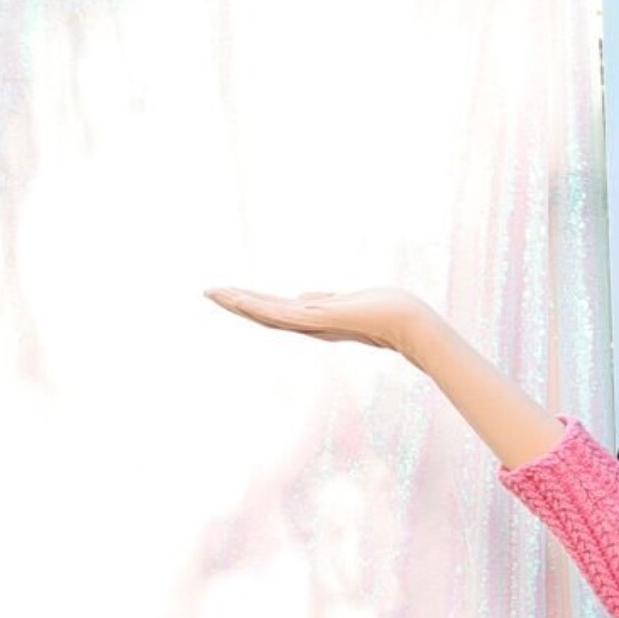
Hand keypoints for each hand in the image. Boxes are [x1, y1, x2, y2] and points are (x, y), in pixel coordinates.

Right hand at [206, 286, 434, 356]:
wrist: (411, 325)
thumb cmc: (386, 313)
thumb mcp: (346, 302)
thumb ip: (322, 301)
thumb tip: (302, 296)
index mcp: (315, 320)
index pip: (276, 310)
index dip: (251, 302)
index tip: (227, 293)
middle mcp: (312, 325)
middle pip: (266, 313)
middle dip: (237, 302)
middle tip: (208, 292)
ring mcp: (316, 324)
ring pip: (270, 313)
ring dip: (242, 303)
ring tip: (215, 293)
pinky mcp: (324, 320)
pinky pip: (286, 314)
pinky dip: (263, 307)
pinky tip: (243, 300)